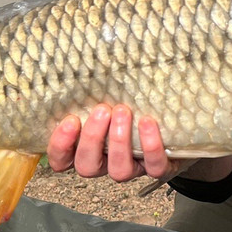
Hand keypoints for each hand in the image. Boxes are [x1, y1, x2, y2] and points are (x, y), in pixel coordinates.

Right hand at [48, 103, 173, 181]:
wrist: (171, 125)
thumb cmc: (128, 105)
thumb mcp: (106, 98)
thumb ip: (93, 91)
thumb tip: (85, 61)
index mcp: (85, 149)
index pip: (61, 160)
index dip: (60, 146)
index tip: (70, 120)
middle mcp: (105, 163)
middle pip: (87, 166)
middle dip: (92, 138)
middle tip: (102, 110)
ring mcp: (132, 168)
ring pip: (119, 170)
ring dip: (119, 141)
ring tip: (123, 111)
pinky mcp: (159, 168)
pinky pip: (154, 166)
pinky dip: (151, 146)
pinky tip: (147, 122)